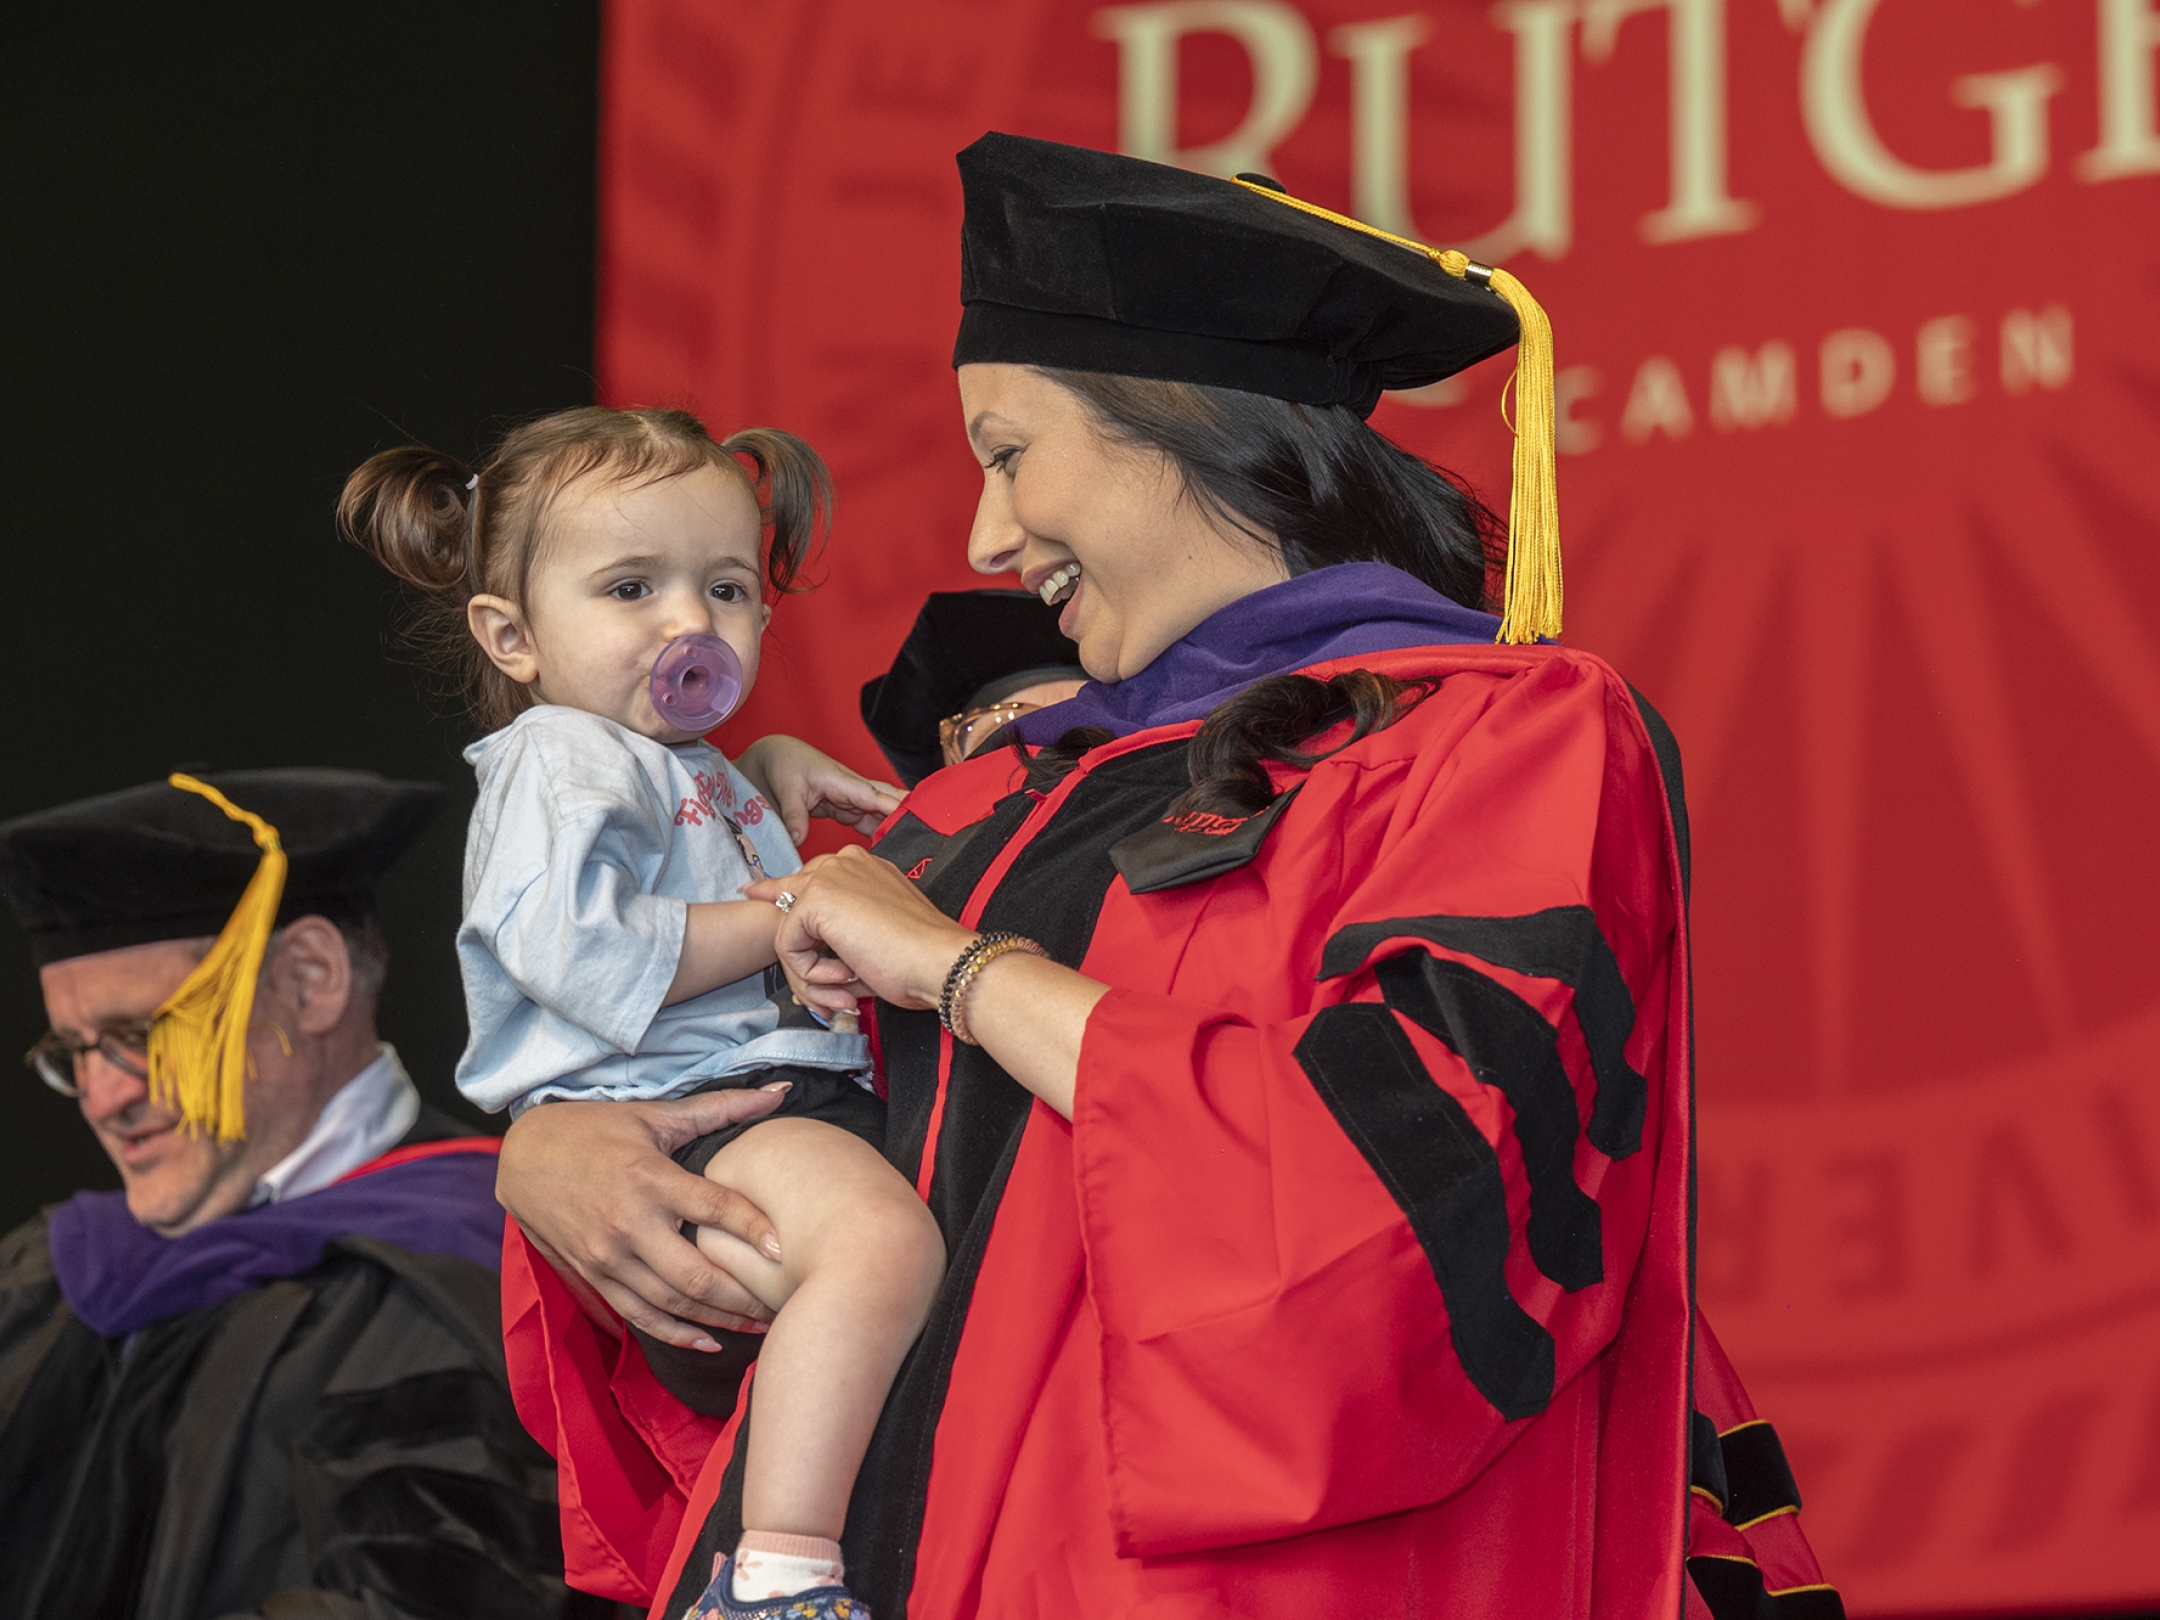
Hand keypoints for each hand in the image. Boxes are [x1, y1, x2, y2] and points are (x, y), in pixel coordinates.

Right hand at [496, 1087, 788, 1346]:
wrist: (522, 1157)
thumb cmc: (596, 1130)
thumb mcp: (656, 1115)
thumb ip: (722, 1107)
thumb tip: (781, 1090)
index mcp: (649, 1178)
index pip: (714, 1208)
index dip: (752, 1229)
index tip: (785, 1249)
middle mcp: (628, 1224)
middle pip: (696, 1275)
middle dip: (744, 1295)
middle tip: (784, 1301)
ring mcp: (607, 1257)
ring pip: (672, 1304)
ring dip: (720, 1320)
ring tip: (762, 1325)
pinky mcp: (592, 1277)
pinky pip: (639, 1316)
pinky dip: (676, 1334)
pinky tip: (711, 1340)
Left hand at [734, 734, 902, 843]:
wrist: (777, 757)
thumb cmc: (785, 765)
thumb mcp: (786, 791)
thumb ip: (794, 816)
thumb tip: (798, 840)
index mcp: (842, 781)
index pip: (874, 796)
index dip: (894, 809)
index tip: (913, 821)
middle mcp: (853, 789)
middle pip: (887, 800)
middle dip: (907, 814)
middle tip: (928, 834)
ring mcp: (852, 799)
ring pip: (882, 813)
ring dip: (895, 827)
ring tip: (914, 848)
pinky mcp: (847, 808)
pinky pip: (870, 821)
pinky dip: (881, 832)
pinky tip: (891, 846)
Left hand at [747, 847, 975, 1017]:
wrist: (940, 960)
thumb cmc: (920, 958)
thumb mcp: (874, 943)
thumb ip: (841, 946)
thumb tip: (812, 973)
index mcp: (863, 866)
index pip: (809, 878)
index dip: (779, 892)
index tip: (752, 890)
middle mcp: (844, 862)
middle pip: (791, 902)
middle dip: (799, 954)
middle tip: (818, 993)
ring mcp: (827, 877)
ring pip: (788, 931)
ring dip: (811, 972)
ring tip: (846, 989)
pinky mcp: (815, 899)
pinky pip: (788, 947)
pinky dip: (811, 973)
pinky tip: (846, 975)